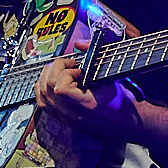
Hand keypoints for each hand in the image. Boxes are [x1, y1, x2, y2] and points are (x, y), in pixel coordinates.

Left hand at [34, 26, 140, 143]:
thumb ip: (95, 57)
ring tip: (60, 71)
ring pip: (42, 97)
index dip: (65, 73)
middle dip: (54, 70)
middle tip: (68, 65)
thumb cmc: (122, 104)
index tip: (77, 68)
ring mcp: (66, 118)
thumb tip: (80, 44)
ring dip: (47, 78)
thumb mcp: (112, 77)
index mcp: (87, 105)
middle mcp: (73, 114)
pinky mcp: (63, 119)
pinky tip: (53, 82)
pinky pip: (44, 104)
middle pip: (47, 89)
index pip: (60, 88)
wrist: (125, 124)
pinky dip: (44, 89)